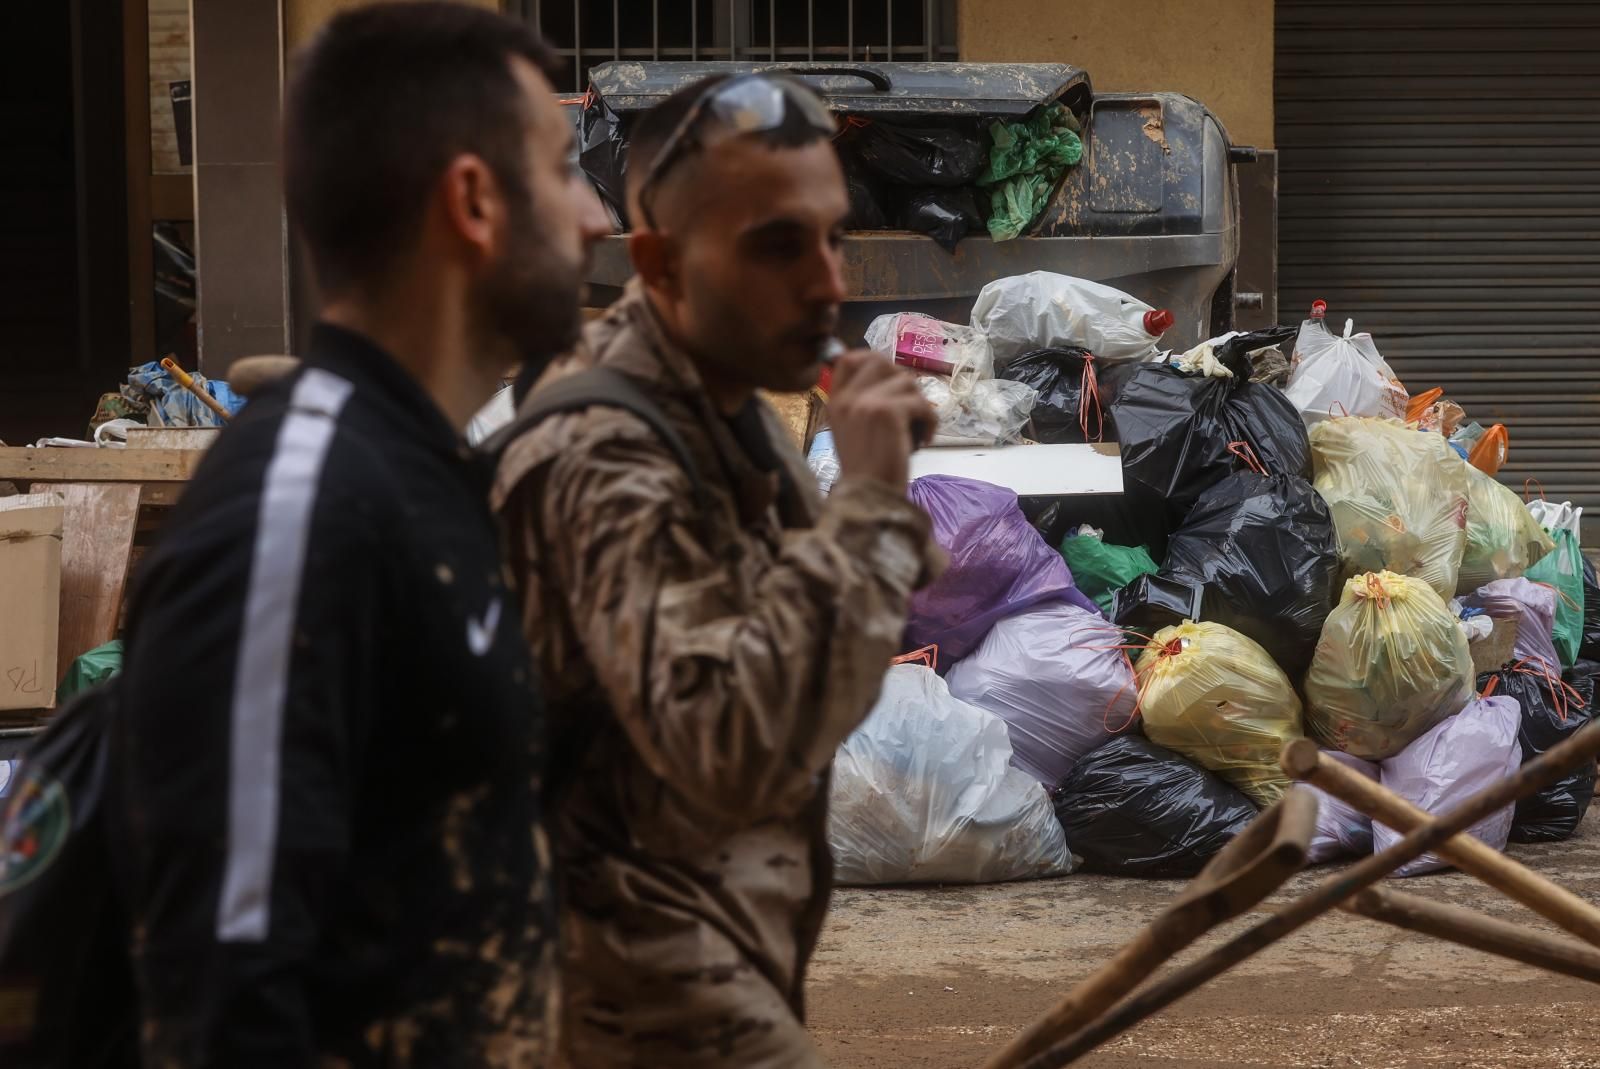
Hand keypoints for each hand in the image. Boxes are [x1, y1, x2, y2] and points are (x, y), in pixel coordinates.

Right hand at [827, 349, 935, 488]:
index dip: (871, 361)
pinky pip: (921, 403)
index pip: (848, 359)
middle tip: (909, 406)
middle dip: (902, 380)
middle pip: (880, 360)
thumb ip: (862, 404)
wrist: (869, 498)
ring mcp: (866, 402)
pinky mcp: (888, 412)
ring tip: (917, 430)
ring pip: (906, 381)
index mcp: (835, 402)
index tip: (888, 381)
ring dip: (919, 405)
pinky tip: (924, 440)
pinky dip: (930, 421)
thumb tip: (893, 377)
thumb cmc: (866, 470)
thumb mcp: (851, 431)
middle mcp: (847, 398)